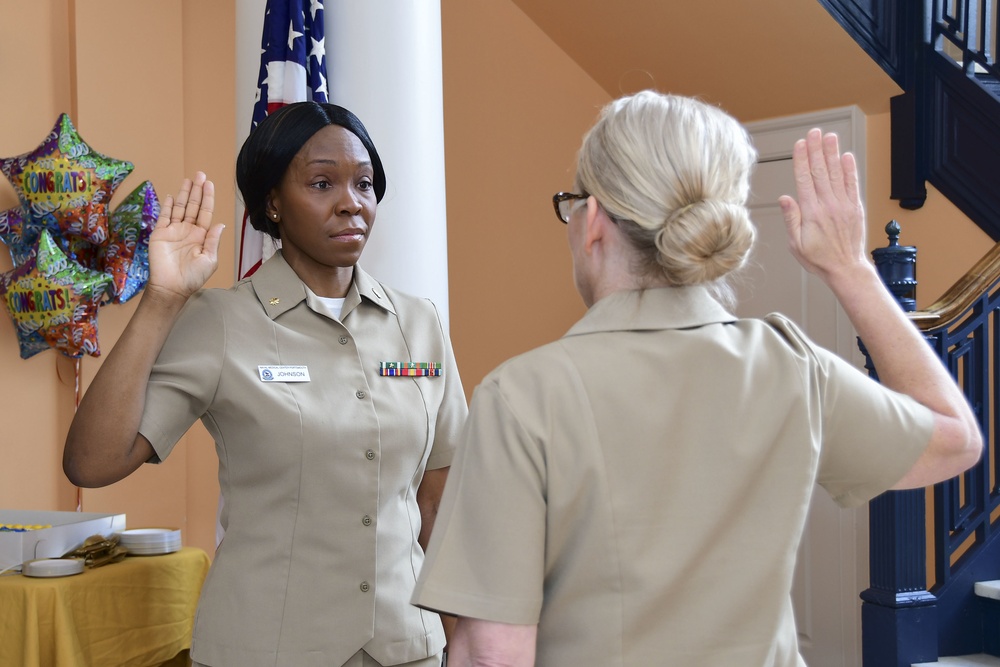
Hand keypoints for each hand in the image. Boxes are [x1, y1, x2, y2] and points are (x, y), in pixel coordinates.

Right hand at [148, 172, 223, 298]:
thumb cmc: (193, 277)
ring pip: (180, 208)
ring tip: (189, 179)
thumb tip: (220, 224)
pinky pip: (164, 216)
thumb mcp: (209, 260)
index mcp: (202, 236)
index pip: (206, 212)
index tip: (209, 184)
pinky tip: (173, 196)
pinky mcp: (160, 234)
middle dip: (197, 190)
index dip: (208, 198)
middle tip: (200, 174)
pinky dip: (168, 205)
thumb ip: (213, 241)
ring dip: (185, 194)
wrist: (171, 287)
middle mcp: (188, 230)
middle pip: (194, 206)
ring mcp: (174, 231)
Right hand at [778, 129, 868, 285]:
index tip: (800, 144)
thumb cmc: (818, 258)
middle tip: (815, 132)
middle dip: (816, 150)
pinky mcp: (855, 208)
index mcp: (812, 213)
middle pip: (820, 172)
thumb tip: (785, 199)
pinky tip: (846, 156)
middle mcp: (828, 205)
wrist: (845, 268)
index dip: (802, 160)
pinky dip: (849, 169)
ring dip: (832, 153)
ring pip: (836, 174)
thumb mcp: (796, 244)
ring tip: (830, 137)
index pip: (804, 180)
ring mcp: (843, 205)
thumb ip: (792, 219)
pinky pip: (852, 184)